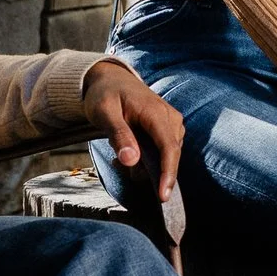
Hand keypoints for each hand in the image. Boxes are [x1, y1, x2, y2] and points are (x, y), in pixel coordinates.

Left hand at [83, 58, 183, 201]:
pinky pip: (163, 151)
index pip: (168, 148)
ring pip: (166, 156)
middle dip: (148, 170)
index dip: (168, 173)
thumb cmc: (105, 94)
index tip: (163, 196)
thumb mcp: (104, 112)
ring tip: (117, 154)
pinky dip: (146, 158)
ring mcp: (172, 122)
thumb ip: (118, 135)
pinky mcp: (169, 128)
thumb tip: (131, 160)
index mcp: (156, 112)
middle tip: (116, 163)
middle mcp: (170, 117)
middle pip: (169, 155)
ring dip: (145, 164)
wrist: (111, 79)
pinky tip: (127, 152)